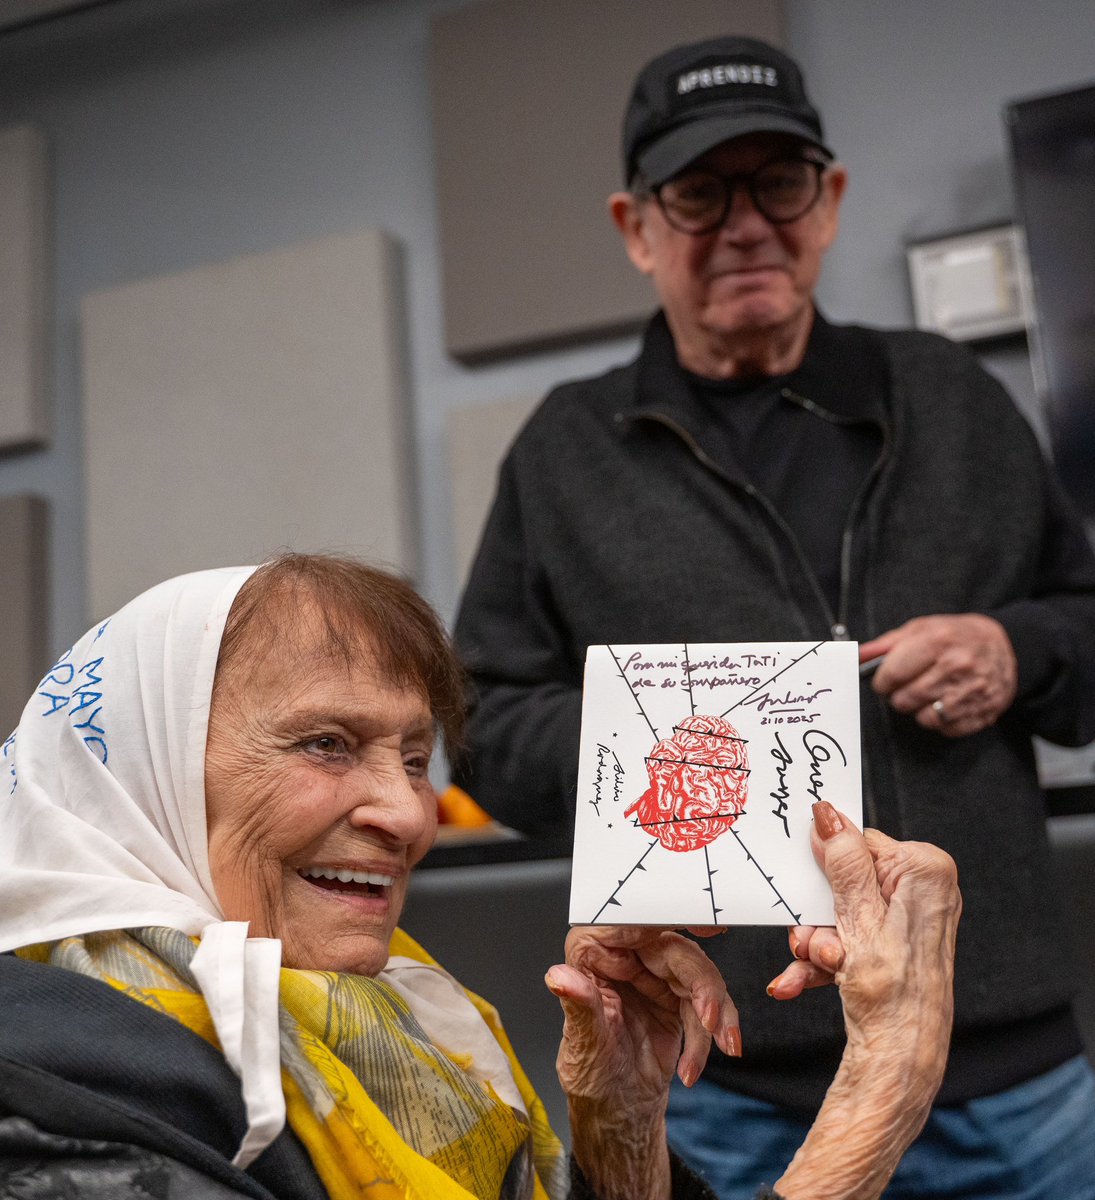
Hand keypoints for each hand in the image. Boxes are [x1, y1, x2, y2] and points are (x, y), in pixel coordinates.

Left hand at [545, 926, 738, 1199]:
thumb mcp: (585, 1046)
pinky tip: (695, 1066)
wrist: (619, 1113)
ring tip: (720, 1046)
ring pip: (698, 975)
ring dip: (715, 1013)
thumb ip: (580, 1007)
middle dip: (702, 987)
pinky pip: (707, 1002)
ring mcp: (653, 975)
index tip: (702, 920)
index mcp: (591, 953)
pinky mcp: (676, 996)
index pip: (627, 922)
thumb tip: (560, 978)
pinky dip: (713, 1033)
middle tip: (711, 1018)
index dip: (664, 914)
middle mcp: (622, 956)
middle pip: (674, 950)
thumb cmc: (592, 1078)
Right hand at [772, 803, 961, 1199]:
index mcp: (925, 869)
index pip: (858, 844)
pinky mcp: (899, 940)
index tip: (807, 896)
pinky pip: (853, 935)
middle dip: (819, 916)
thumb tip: (827, 814)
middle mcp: (925, 888)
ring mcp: (912, 916)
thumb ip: (842, 860)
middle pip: (846, 880)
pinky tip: (801, 979)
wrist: (901, 1056)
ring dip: (817, 941)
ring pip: (843, 912)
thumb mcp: (856, 916)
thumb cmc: (891, 990)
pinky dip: (826, 956)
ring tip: (812, 966)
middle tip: (808, 942)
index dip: (827, 872)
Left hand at [859, 613, 1017, 736]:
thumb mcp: (922, 628)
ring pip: (923, 718)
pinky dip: (939, 720)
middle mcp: (957, 666)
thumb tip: (857, 656)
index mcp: (938, 641)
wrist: (1008, 646)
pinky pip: (946, 729)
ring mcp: (972, 692)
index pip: (892, 674)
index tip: (884, 681)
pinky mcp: (983, 712)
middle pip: (905, 699)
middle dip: (899, 695)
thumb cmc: (957, 636)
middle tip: (908, 686)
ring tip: (927, 693)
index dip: (882, 681)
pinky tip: (945, 703)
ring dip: (918, 709)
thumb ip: (887, 644)